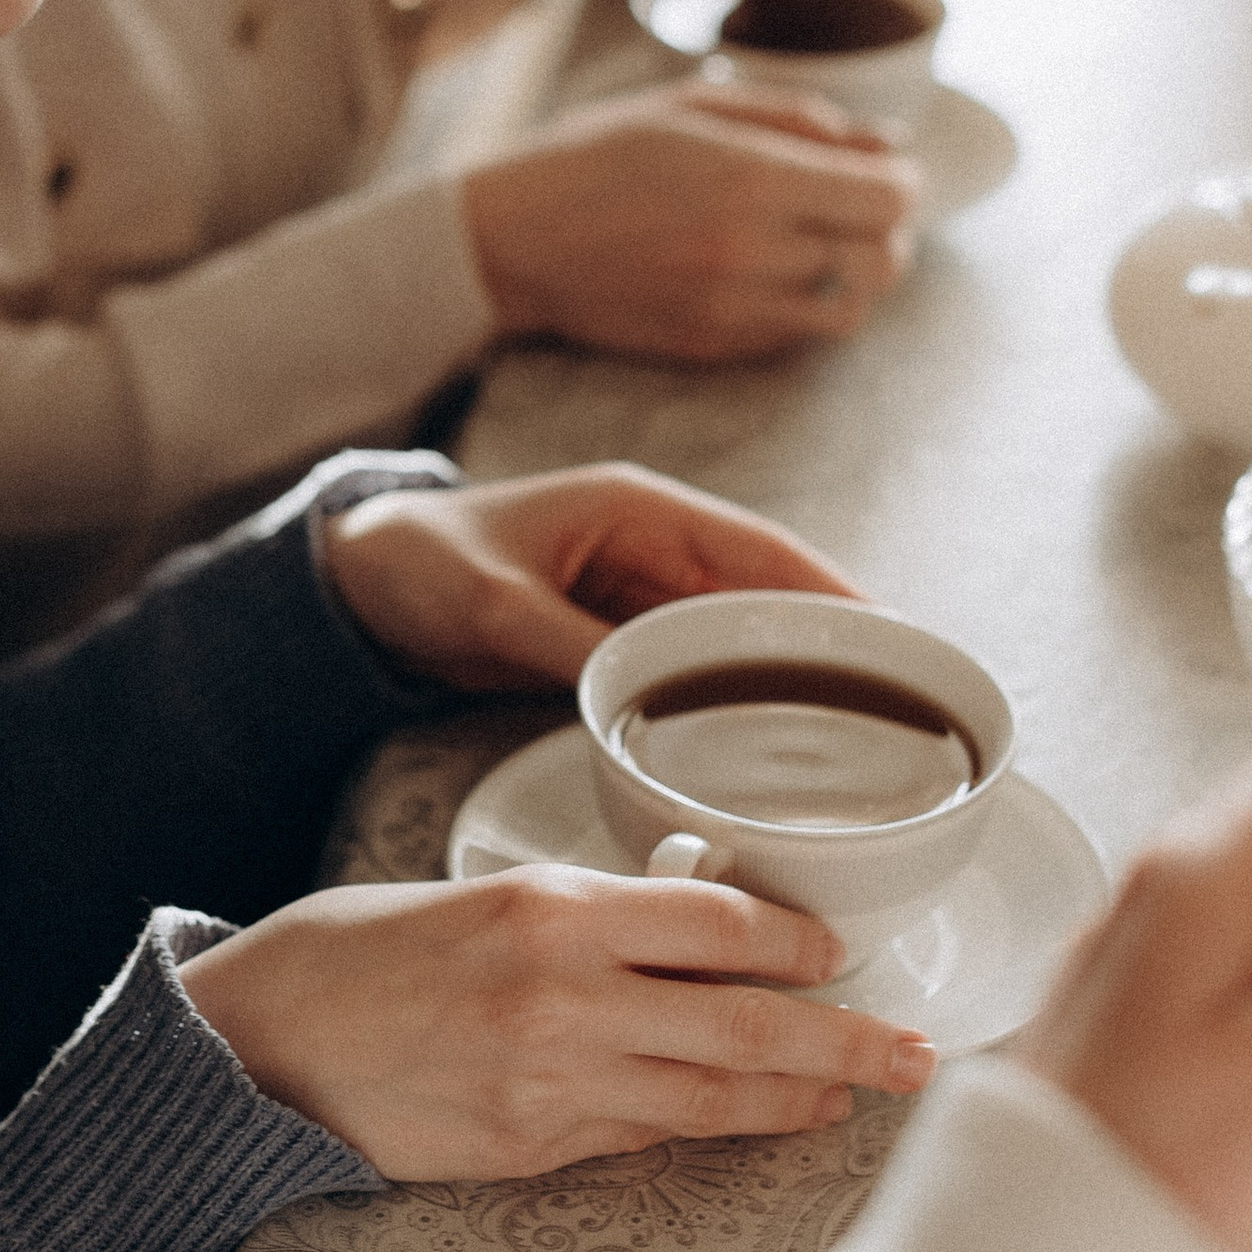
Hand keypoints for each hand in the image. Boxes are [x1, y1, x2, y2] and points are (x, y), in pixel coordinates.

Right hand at [179, 866, 931, 1179]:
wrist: (254, 1045)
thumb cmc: (356, 955)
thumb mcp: (480, 896)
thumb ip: (587, 918)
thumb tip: (691, 938)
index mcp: (553, 912)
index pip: (720, 925)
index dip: (800, 942)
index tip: (840, 951)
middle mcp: (565, 999)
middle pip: (748, 1025)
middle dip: (848, 1042)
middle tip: (916, 1052)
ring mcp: (551, 1087)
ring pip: (712, 1097)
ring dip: (797, 1098)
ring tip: (856, 1093)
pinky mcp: (529, 1152)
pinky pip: (643, 1136)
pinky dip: (706, 1127)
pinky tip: (749, 1123)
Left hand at [319, 459, 858, 688]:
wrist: (354, 581)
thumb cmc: (417, 563)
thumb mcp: (493, 606)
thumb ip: (568, 646)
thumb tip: (643, 696)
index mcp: (637, 510)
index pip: (760, 549)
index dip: (830, 591)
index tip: (888, 636)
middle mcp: (652, 544)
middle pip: (767, 594)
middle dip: (829, 642)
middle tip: (896, 704)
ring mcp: (639, 590)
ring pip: (739, 633)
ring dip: (789, 674)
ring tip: (854, 733)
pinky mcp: (618, 631)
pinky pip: (697, 662)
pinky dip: (736, 694)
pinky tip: (767, 742)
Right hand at [463, 82, 919, 359]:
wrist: (512, 239)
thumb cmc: (598, 155)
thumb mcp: (695, 107)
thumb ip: (799, 120)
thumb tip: (884, 145)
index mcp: (752, 177)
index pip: (888, 197)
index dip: (900, 182)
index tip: (884, 171)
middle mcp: (752, 249)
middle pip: (884, 256)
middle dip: (887, 229)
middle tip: (860, 207)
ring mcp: (734, 307)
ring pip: (852, 308)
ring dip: (856, 276)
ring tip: (826, 245)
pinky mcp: (714, 346)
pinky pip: (799, 335)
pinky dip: (810, 306)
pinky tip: (779, 274)